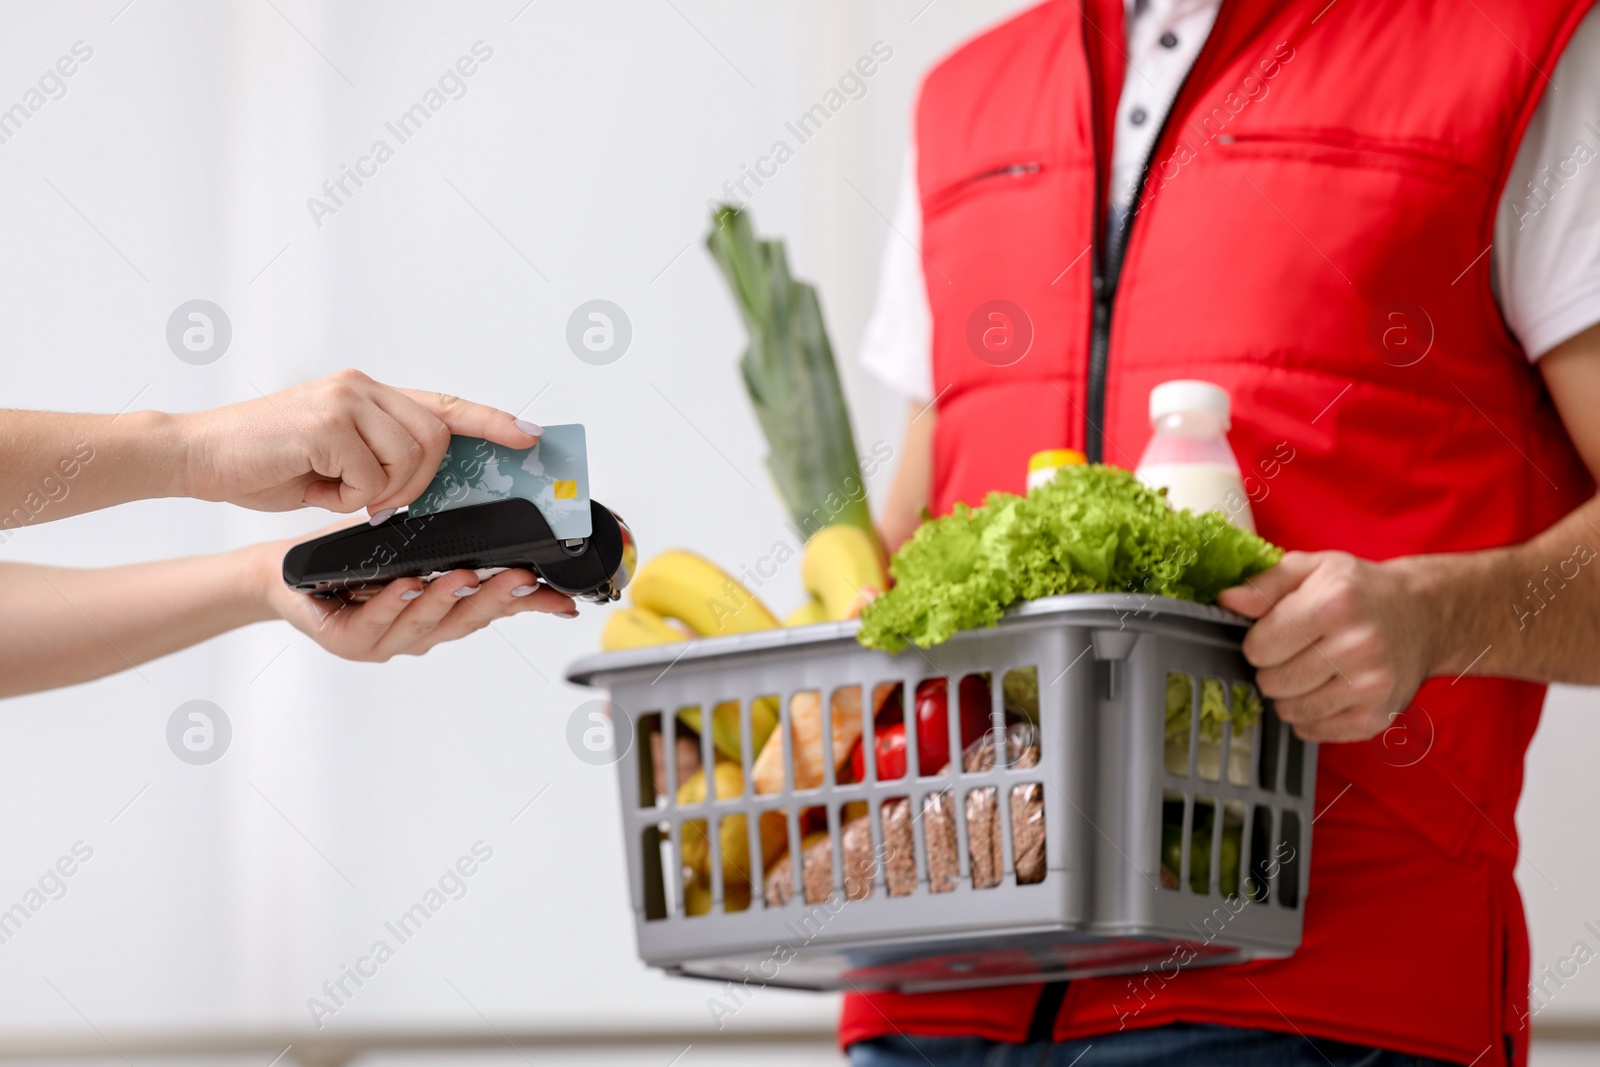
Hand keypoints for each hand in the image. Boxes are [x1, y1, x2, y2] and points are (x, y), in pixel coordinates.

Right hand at [176, 369, 541, 515]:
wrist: (195, 455)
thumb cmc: (263, 462)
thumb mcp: (334, 459)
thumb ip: (379, 458)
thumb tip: (422, 483)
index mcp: (367, 394)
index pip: (444, 404)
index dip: (492, 420)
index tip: (530, 436)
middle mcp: (361, 388)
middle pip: (437, 438)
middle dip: (421, 482)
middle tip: (379, 501)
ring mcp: (344, 401)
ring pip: (411, 458)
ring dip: (384, 491)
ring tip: (341, 492)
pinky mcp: (326, 423)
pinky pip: (370, 475)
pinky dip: (350, 496)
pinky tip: (316, 486)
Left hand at [247, 536, 578, 661]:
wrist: (288, 575)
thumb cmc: (353, 559)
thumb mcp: (415, 545)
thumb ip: (461, 545)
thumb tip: (509, 525)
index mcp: (443, 610)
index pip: (497, 609)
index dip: (531, 606)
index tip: (563, 600)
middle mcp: (421, 631)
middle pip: (468, 619)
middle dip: (496, 598)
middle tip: (523, 578)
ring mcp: (388, 640)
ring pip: (425, 623)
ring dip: (446, 600)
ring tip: (465, 575)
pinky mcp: (349, 640)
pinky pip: (376, 622)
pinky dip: (394, 604)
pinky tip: (407, 585)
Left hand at [1217, 551, 1441, 742]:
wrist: (1424, 616)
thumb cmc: (1360, 590)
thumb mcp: (1313, 568)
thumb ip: (1266, 583)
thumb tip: (1227, 600)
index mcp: (1336, 602)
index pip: (1259, 647)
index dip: (1259, 641)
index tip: (1277, 633)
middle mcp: (1358, 646)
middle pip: (1272, 682)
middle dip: (1273, 668)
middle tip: (1297, 652)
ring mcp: (1371, 686)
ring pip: (1289, 710)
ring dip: (1289, 694)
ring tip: (1312, 670)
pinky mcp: (1377, 718)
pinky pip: (1313, 731)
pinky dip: (1309, 715)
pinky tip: (1327, 690)